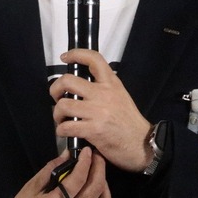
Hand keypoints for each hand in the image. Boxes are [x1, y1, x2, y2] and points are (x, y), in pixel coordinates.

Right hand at [14, 147, 110, 197]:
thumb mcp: (32, 188)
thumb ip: (51, 169)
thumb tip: (67, 154)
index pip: (78, 180)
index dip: (85, 162)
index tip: (87, 150)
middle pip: (95, 189)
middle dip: (99, 168)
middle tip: (96, 156)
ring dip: (103, 182)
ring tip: (98, 170)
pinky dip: (104, 196)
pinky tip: (98, 187)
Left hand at [49, 49, 152, 172]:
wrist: (142, 144)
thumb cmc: (129, 121)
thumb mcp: (120, 95)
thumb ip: (103, 88)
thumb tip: (81, 86)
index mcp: (111, 83)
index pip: (93, 59)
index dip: (76, 54)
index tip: (65, 57)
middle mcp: (103, 94)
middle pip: (68, 81)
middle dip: (55, 89)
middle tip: (57, 97)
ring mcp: (97, 111)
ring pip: (63, 105)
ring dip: (57, 113)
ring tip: (62, 118)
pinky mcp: (93, 130)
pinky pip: (67, 127)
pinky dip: (61, 130)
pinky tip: (66, 132)